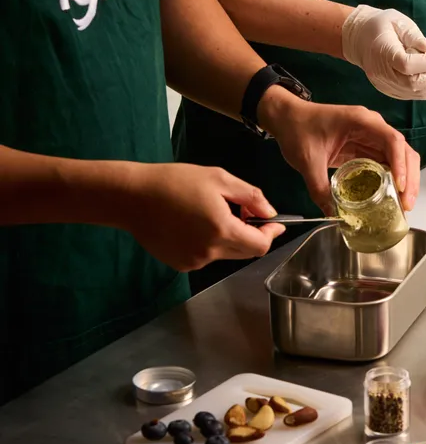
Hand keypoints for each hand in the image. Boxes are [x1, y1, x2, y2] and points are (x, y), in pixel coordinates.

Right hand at [121, 164, 284, 271]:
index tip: (274, 223)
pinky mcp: (180, 264)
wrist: (132, 198)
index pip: (260, 245)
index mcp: (222, 230)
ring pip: (226, 253)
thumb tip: (270, 212)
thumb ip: (251, 197)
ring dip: (230, 237)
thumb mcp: (219, 179)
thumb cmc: (174, 182)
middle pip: (246, 252)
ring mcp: (194, 261)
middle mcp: (209, 252)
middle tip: (243, 211)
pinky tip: (195, 224)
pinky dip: (211, 243)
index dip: (271, 234)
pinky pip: (207, 256)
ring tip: (213, 213)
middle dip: (252, 234)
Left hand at [260, 90, 420, 213]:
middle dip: (409, 178)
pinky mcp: (366, 148)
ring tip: (403, 204)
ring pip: (399, 159)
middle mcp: (372, 127)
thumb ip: (320, 189)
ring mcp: (371, 138)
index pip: (392, 140)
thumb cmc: (297, 128)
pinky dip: (392, 180)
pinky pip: (386, 164)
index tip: (399, 186)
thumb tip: (333, 215)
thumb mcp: (307, 161)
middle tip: (406, 204)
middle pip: (403, 151)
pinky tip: (391, 197)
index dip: (400, 164)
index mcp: (361, 121)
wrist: (286, 118)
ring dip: (405, 181)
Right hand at [341, 4, 425, 99]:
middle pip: (414, 84)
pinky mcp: (390, 91)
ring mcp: (385, 85)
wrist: (359, 39)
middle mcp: (382, 74)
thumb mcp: (397, 21)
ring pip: (416, 93)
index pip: (408, 65)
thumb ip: (413, 35)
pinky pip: (414, 95)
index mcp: (382, 53)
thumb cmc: (380, 26)